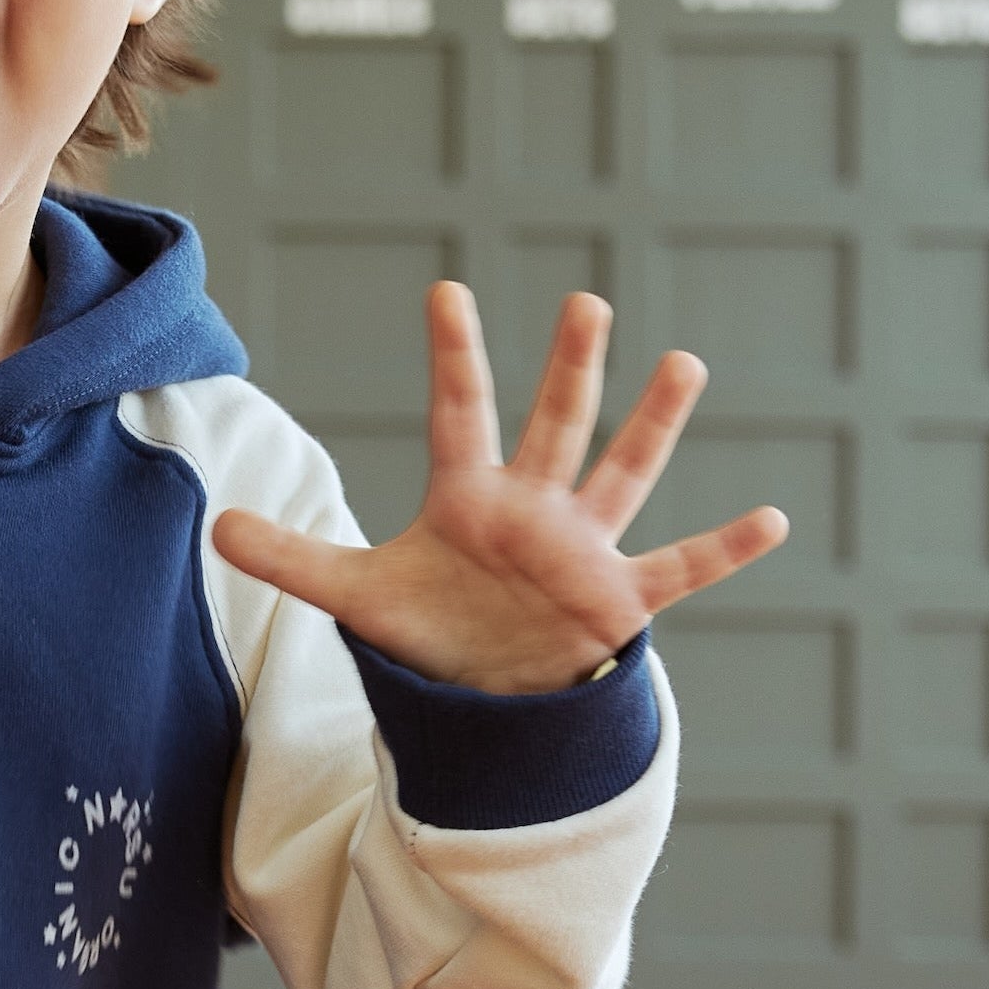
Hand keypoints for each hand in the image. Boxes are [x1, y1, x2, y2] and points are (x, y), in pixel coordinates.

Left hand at [206, 284, 788, 694]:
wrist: (491, 697)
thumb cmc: (436, 632)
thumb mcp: (358, 597)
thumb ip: (294, 558)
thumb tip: (214, 527)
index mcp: (471, 498)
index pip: (459, 413)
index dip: (453, 357)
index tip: (447, 291)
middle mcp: (535, 508)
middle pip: (554, 425)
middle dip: (570, 368)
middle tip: (585, 302)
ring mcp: (584, 548)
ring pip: (624, 473)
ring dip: (654, 422)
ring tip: (685, 362)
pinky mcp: (619, 600)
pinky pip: (680, 569)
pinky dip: (725, 549)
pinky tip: (774, 518)